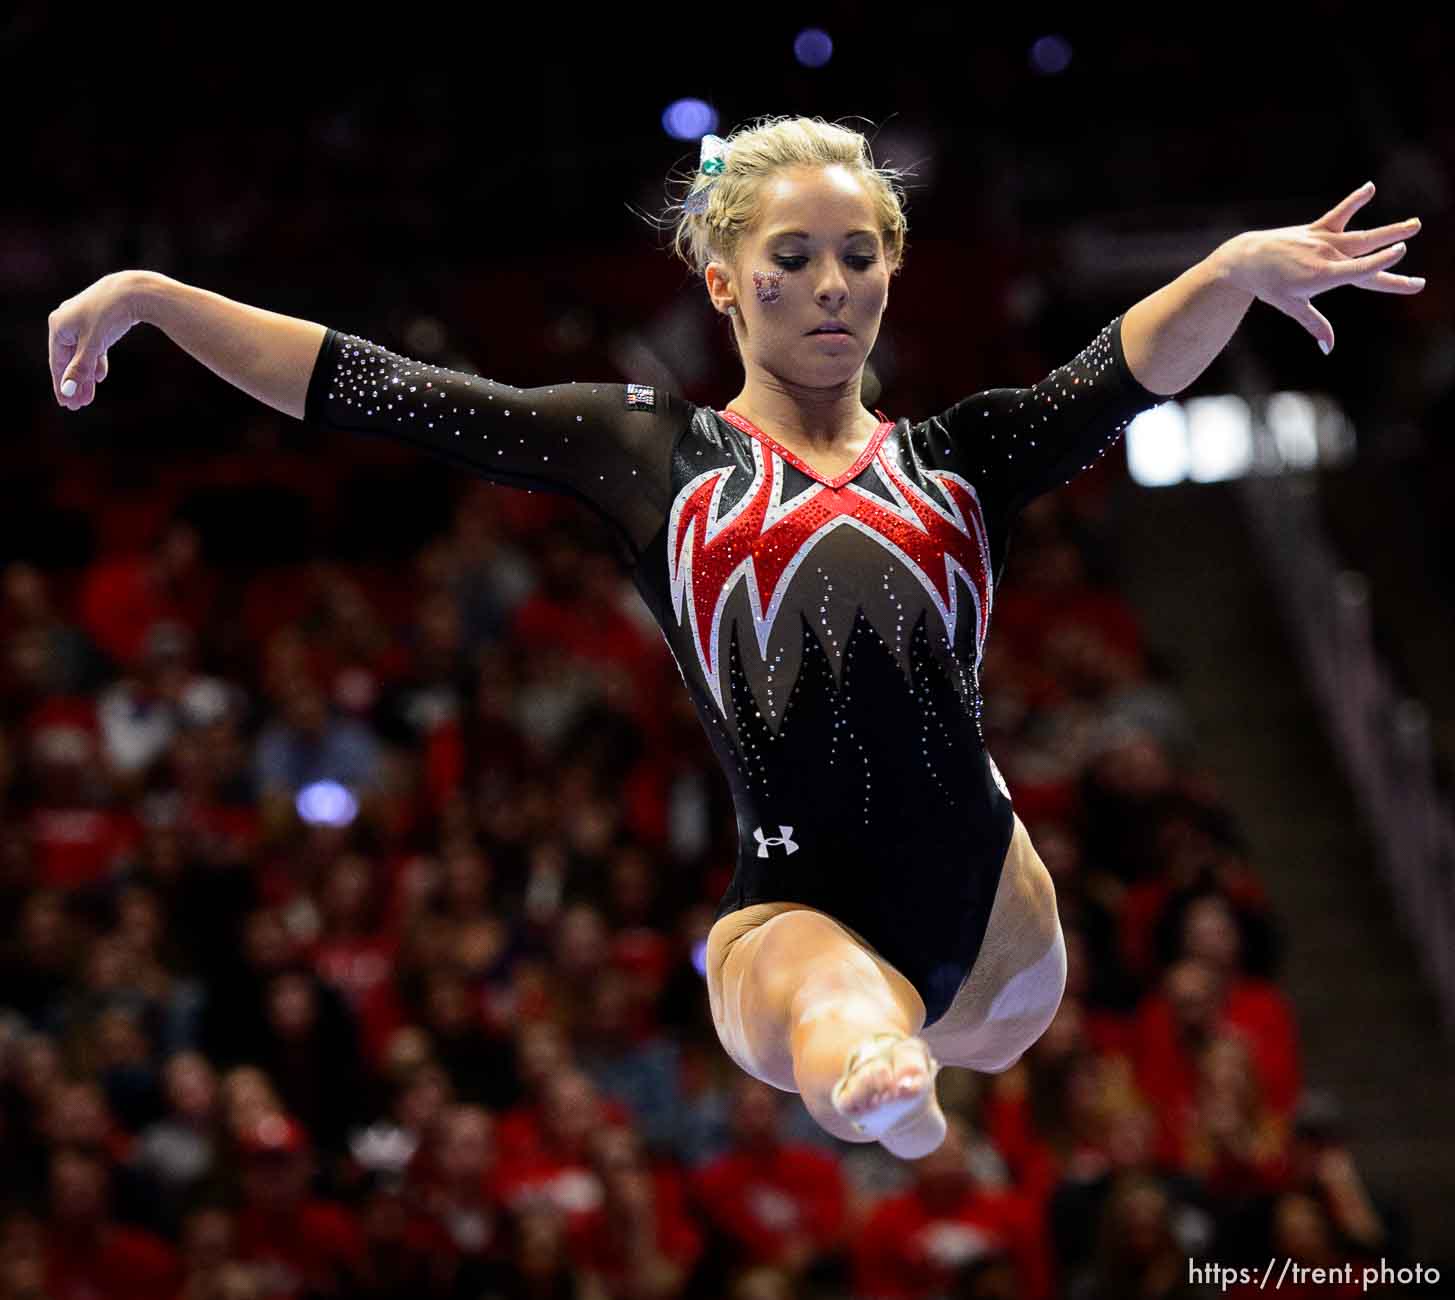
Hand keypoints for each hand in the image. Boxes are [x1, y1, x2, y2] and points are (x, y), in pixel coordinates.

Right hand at [48, 270, 143, 408]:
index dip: (62, 384)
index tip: (67, 404)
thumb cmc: (110, 315)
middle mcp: (66, 321)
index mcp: (58, 326)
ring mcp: (82, 320)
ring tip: (89, 397)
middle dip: (75, 383)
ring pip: (82, 354)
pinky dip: (96, 361)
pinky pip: (93, 346)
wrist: (133, 291)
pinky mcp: (98, 321)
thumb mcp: (93, 344)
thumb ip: (81, 368)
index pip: (58, 362)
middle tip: (79, 406)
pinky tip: (100, 376)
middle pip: (69, 359)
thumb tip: (69, 390)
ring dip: (86, 375)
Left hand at [1220, 181, 1424, 354]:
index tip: (1401, 253)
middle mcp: (1327, 256)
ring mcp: (1323, 240)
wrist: (1246, 260)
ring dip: (1389, 230)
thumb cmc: (1269, 286)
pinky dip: (1355, 200)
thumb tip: (1329, 349)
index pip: (1359, 270)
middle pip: (1367, 254)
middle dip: (1393, 254)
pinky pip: (1340, 213)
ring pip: (1361, 236)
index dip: (1380, 262)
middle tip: (1417, 254)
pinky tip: (1370, 187)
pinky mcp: (1317, 229)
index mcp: (1323, 276)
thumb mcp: (1292, 307)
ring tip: (1415, 224)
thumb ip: (1315, 325)